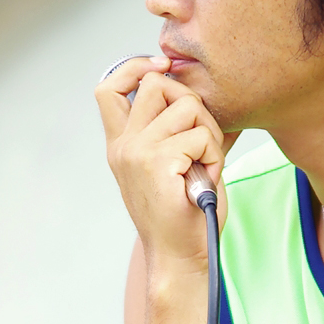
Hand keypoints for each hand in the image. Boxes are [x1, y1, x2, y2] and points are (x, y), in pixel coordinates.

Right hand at [96, 55, 233, 266]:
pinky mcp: (158, 163)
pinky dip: (214, 155)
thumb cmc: (186, 214)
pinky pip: (200, 136)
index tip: (162, 66)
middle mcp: (123, 146)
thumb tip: (205, 91)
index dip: (135, 67)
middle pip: (157, 84)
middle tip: (202, 139)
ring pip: (187, 108)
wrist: (181, 258)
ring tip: (205, 165)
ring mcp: (137, 153)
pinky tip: (207, 179)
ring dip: (209, 134)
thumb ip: (180, 127)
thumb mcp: (177, 163)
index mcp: (122, 144)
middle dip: (191, 102)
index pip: (108, 87)